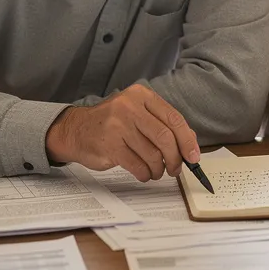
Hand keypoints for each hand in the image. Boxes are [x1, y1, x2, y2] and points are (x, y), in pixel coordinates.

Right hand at [45, 83, 199, 180]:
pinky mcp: (109, 145)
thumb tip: (190, 144)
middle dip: (175, 158)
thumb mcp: (136, 113)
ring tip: (156, 171)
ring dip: (159, 169)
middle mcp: (129, 106)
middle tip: (176, 169)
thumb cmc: (112, 124)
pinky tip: (144, 173)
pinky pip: (137, 165)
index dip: (187, 140)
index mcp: (141, 95)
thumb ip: (161, 123)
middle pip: (165, 137)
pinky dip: (145, 174)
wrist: (75, 130)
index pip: (174, 118)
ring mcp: (118, 125)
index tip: (193, 156)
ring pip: (152, 154)